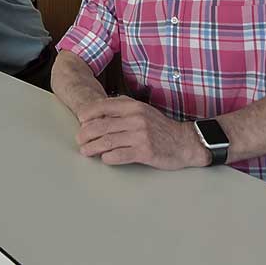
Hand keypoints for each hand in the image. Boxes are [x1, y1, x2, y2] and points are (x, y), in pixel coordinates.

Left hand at [75, 96, 209, 168]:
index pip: (103, 106)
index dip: (88, 114)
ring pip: (107, 141)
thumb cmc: (160, 128)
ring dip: (92, 148)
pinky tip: (104, 158)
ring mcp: (140, 136)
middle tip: (80, 140)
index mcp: (133, 107)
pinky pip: (119, 155)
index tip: (80, 121)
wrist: (185, 142)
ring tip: (85, 151)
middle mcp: (136, 119)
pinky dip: (108, 158)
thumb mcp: (142, 111)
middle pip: (101, 126)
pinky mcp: (144, 152)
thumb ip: (122, 110)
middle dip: (85, 134)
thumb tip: (97, 115)